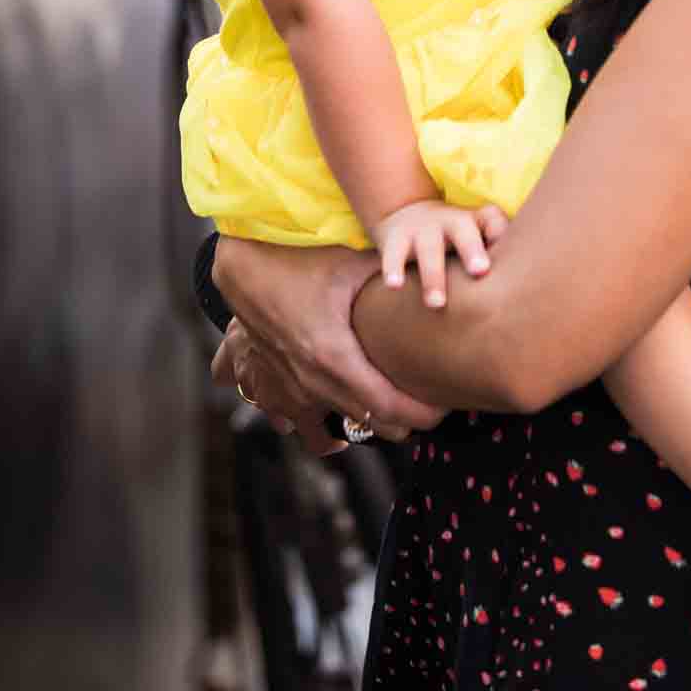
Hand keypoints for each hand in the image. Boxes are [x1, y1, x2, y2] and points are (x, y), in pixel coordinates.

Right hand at [212, 235, 447, 435]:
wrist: (243, 269)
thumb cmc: (299, 261)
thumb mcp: (351, 263)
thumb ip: (395, 272)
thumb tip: (439, 273)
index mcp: (333, 356)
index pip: (389, 406)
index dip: (422, 414)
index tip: (447, 407)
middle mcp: (311, 383)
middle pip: (373, 424)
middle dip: (407, 419)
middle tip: (431, 402)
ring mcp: (291, 392)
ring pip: (340, 429)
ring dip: (370, 423)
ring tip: (395, 407)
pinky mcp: (275, 391)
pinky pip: (305, 428)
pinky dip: (329, 426)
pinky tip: (348, 414)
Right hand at [372, 201, 507, 306]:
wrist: (408, 214)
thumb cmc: (457, 239)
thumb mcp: (477, 237)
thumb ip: (501, 256)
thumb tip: (527, 295)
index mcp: (475, 221)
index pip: (493, 220)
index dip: (501, 232)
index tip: (513, 255)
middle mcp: (450, 222)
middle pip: (463, 232)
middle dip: (471, 250)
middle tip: (481, 271)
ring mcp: (422, 230)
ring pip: (429, 250)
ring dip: (433, 276)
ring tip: (437, 304)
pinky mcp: (396, 241)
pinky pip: (393, 255)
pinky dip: (393, 269)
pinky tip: (394, 286)